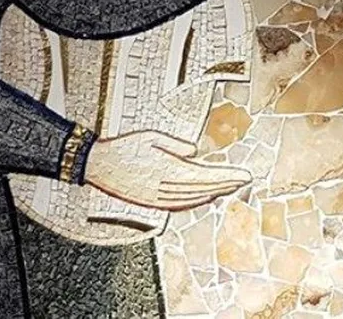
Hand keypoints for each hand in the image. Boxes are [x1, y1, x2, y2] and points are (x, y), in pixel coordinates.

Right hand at [84, 129, 251, 210]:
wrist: (96, 164)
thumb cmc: (124, 146)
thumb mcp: (150, 137)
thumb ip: (174, 145)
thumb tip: (195, 152)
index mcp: (165, 170)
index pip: (204, 175)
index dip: (227, 176)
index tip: (245, 174)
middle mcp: (163, 188)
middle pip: (202, 188)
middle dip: (226, 184)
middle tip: (245, 179)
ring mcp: (157, 198)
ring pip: (193, 199)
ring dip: (213, 192)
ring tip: (231, 186)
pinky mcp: (151, 202)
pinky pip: (179, 205)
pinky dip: (196, 201)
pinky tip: (206, 196)